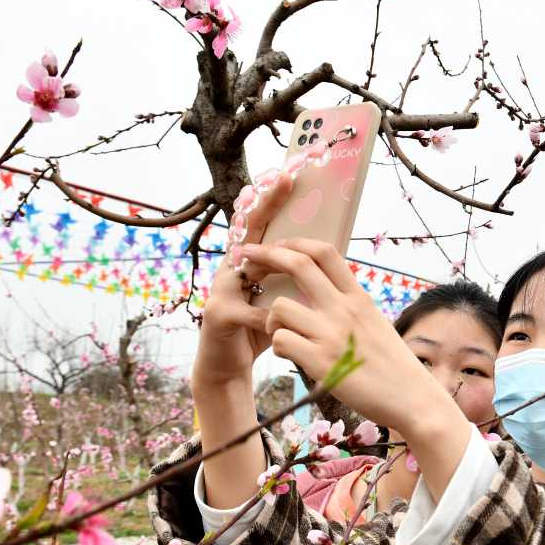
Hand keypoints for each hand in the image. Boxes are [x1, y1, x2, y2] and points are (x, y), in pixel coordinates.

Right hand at [192, 173, 293, 391]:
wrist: (227, 369)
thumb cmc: (258, 331)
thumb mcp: (279, 299)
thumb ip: (292, 279)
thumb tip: (327, 258)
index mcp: (248, 263)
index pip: (261, 225)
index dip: (271, 200)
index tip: (288, 175)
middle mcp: (231, 268)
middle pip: (250, 231)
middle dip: (265, 205)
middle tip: (285, 180)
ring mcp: (221, 289)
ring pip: (252, 268)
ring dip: (276, 265)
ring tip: (298, 258)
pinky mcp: (217, 315)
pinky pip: (250, 312)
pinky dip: (270, 318)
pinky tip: (283, 322)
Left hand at [240, 238, 472, 499]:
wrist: (414, 399)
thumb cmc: (395, 365)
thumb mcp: (376, 322)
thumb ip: (351, 305)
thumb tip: (330, 292)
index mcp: (358, 297)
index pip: (325, 252)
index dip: (295, 242)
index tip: (277, 245)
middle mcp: (344, 309)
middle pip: (297, 264)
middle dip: (265, 257)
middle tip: (246, 262)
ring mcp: (332, 335)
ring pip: (280, 308)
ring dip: (272, 319)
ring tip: (282, 332)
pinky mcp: (321, 363)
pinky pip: (280, 342)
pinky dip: (279, 347)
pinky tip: (290, 355)